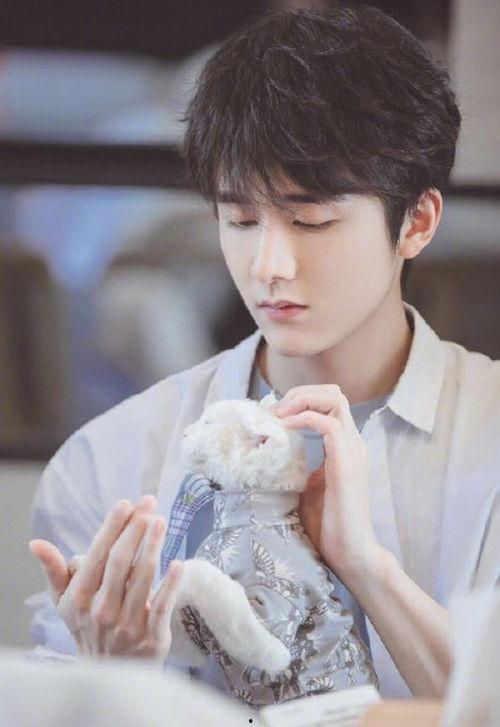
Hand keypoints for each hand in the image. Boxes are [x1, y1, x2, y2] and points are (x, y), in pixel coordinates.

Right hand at [29, 495, 182, 663]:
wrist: (109, 673)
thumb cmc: (88, 626)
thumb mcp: (66, 601)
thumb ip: (54, 570)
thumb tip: (36, 543)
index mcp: (82, 597)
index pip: (98, 555)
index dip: (112, 528)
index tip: (125, 504)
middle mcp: (102, 610)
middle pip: (120, 562)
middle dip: (135, 529)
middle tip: (149, 502)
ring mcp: (128, 625)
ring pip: (141, 579)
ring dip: (152, 547)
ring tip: (160, 521)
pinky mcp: (152, 637)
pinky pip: (162, 607)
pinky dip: (170, 585)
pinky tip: (178, 563)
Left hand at [269, 385, 382, 583]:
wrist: (351, 553)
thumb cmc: (328, 525)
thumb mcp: (306, 485)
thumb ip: (297, 463)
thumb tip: (269, 449)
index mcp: (344, 446)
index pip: (329, 402)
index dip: (301, 399)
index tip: (273, 414)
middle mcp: (352, 442)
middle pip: (333, 393)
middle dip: (300, 393)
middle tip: (274, 411)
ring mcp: (353, 451)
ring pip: (334, 400)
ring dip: (302, 401)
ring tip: (279, 416)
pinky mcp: (347, 464)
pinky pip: (329, 425)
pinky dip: (304, 418)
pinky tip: (285, 428)